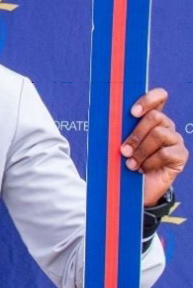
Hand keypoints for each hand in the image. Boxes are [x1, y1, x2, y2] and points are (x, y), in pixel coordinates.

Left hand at [120, 88, 188, 205]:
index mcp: (149, 118)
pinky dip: (149, 162)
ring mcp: (174, 140)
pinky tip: (142, 169)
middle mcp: (165, 126)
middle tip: (123, 150)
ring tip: (130, 164)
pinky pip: (165, 153)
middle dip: (136, 134)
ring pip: (159, 134)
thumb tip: (106, 115)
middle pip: (155, 116)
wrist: (130, 190)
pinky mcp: (180, 156)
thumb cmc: (121, 162)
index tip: (132, 112)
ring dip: (141, 150)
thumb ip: (117, 128)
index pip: (159, 97)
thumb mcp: (116, 143)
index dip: (148, 99)